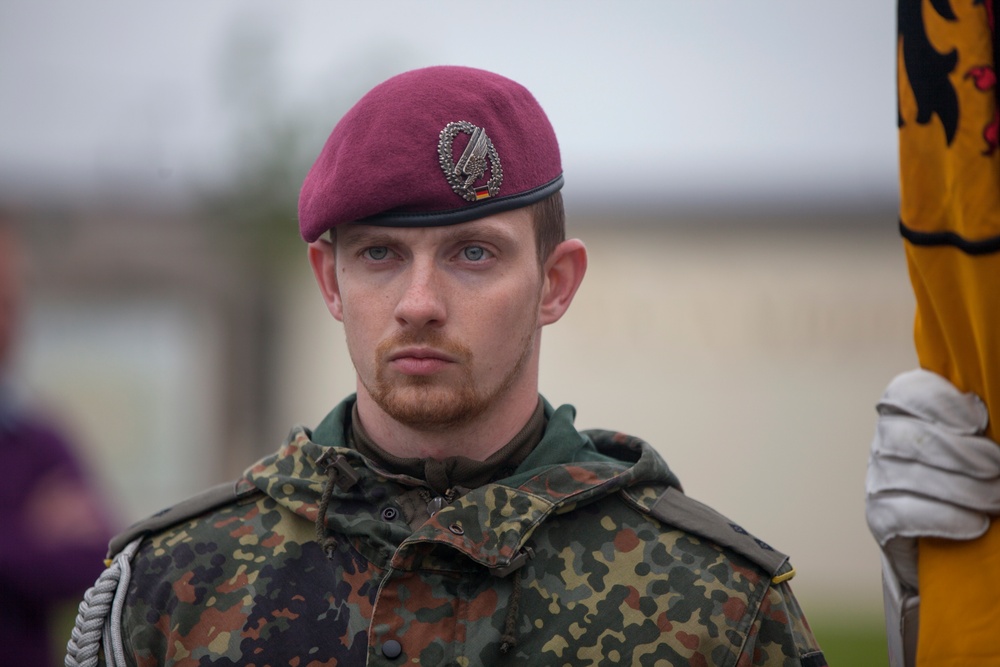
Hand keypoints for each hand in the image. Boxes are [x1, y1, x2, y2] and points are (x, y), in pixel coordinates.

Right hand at [866, 369, 999, 588]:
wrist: (945, 542)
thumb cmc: (969, 484)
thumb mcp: (975, 447)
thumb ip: (983, 432)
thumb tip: (999, 422)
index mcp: (905, 415)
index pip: (905, 392)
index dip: (940, 402)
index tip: (978, 421)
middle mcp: (885, 444)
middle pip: (913, 437)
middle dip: (964, 454)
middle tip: (999, 468)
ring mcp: (878, 480)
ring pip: (912, 476)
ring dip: (964, 489)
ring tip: (996, 500)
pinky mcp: (879, 518)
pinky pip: (906, 514)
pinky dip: (947, 518)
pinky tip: (977, 523)